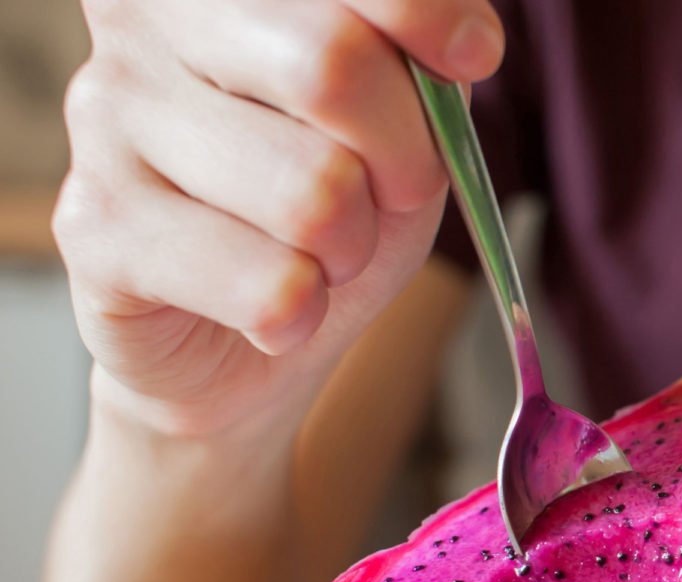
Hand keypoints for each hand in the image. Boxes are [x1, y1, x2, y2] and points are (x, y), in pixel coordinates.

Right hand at [54, 0, 503, 436]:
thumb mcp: (400, 118)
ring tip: (324, 254)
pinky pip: (268, 284)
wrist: (242, 335)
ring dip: (353, 248)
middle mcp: (141, 20)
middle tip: (399, 190)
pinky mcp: (96, 230)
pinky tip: (277, 306)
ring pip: (311, 192)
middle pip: (331, 66)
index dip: (426, 12)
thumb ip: (421, 63)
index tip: (472, 55)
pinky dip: (305, 312)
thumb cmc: (327, 204)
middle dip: (406, 155)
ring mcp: (106, 118)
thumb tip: (464, 46)